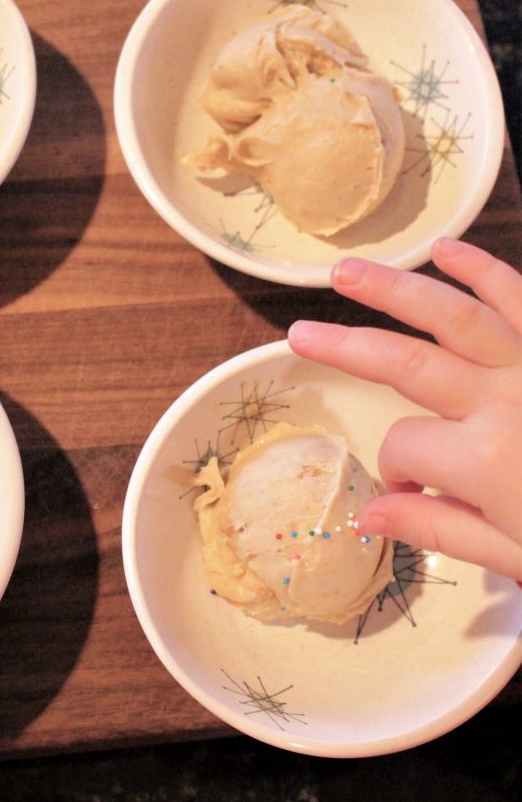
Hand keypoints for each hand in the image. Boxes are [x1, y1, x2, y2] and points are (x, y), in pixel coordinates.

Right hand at [288, 238, 521, 578]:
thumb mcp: (513, 552)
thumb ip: (437, 524)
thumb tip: (367, 516)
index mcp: (480, 458)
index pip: (404, 448)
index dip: (397, 471)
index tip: (410, 490)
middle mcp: (500, 399)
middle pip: (405, 364)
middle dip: (347, 348)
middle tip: (301, 332)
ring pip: (453, 316)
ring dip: (396, 290)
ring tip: (348, 272)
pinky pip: (520, 297)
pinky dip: (484, 269)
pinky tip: (448, 250)